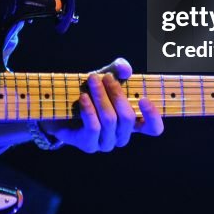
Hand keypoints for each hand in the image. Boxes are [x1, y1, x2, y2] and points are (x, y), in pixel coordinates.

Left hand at [40, 57, 162, 152]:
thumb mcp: (104, 77)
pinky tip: (83, 97)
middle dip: (116, 94)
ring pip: (110, 120)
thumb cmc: (89, 91)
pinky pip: (93, 127)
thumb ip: (117, 69)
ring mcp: (106, 143)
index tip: (143, 98)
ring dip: (100, 97)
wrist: (60, 105)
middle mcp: (121, 136)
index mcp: (132, 123)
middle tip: (104, 77)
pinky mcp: (89, 145)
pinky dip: (89, 110)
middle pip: (127, 118)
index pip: (153, 129)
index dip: (153, 117)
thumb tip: (126, 69)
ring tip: (92, 80)